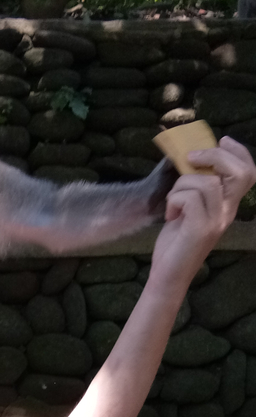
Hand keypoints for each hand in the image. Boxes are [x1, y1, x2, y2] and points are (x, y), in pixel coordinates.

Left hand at [150, 138, 255, 290]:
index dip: (238, 151)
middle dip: (212, 155)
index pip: (248, 173)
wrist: (168, 276)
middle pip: (236, 172)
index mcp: (228, 206)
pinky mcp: (201, 229)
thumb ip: (196, 188)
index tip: (221, 140)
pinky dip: (174, 200)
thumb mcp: (188, 209)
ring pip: (206, 182)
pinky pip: (190, 197)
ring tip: (173, 202)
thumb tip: (190, 157)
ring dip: (181, 184)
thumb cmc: (175, 242)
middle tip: (189, 159)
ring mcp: (216, 222)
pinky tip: (170, 215)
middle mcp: (227, 213)